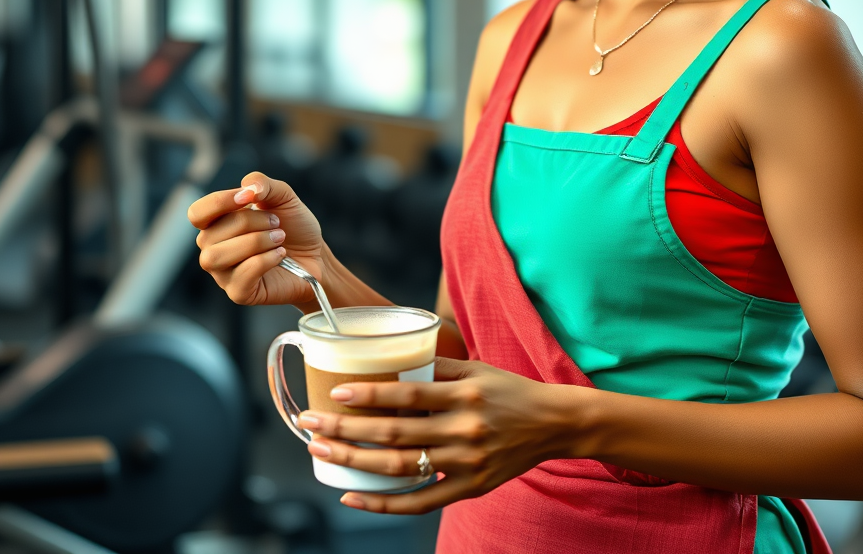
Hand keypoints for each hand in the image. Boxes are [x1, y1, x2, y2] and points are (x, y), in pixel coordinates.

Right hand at [188, 172, 325, 307]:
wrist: (316, 255)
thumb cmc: (293, 226)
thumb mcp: (282, 196)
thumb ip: (262, 183)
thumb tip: (246, 189)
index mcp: (217, 224)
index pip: (197, 213)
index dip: (219, 202)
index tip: (248, 198)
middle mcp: (214, 249)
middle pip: (210, 234)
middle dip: (250, 222)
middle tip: (277, 223)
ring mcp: (224, 273)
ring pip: (217, 256)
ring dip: (255, 242)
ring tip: (279, 238)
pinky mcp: (239, 293)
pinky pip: (241, 276)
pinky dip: (265, 260)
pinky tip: (280, 254)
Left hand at [297, 357, 578, 513]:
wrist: (552, 424)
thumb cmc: (508, 389)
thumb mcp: (477, 368)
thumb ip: (437, 366)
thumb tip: (393, 358)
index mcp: (464, 393)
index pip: (409, 393)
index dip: (371, 393)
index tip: (337, 390)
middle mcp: (464, 429)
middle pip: (396, 433)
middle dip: (347, 429)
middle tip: (310, 424)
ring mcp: (466, 463)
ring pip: (401, 468)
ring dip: (355, 462)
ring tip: (321, 452)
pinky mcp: (469, 488)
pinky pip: (420, 502)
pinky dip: (384, 503)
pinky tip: (352, 495)